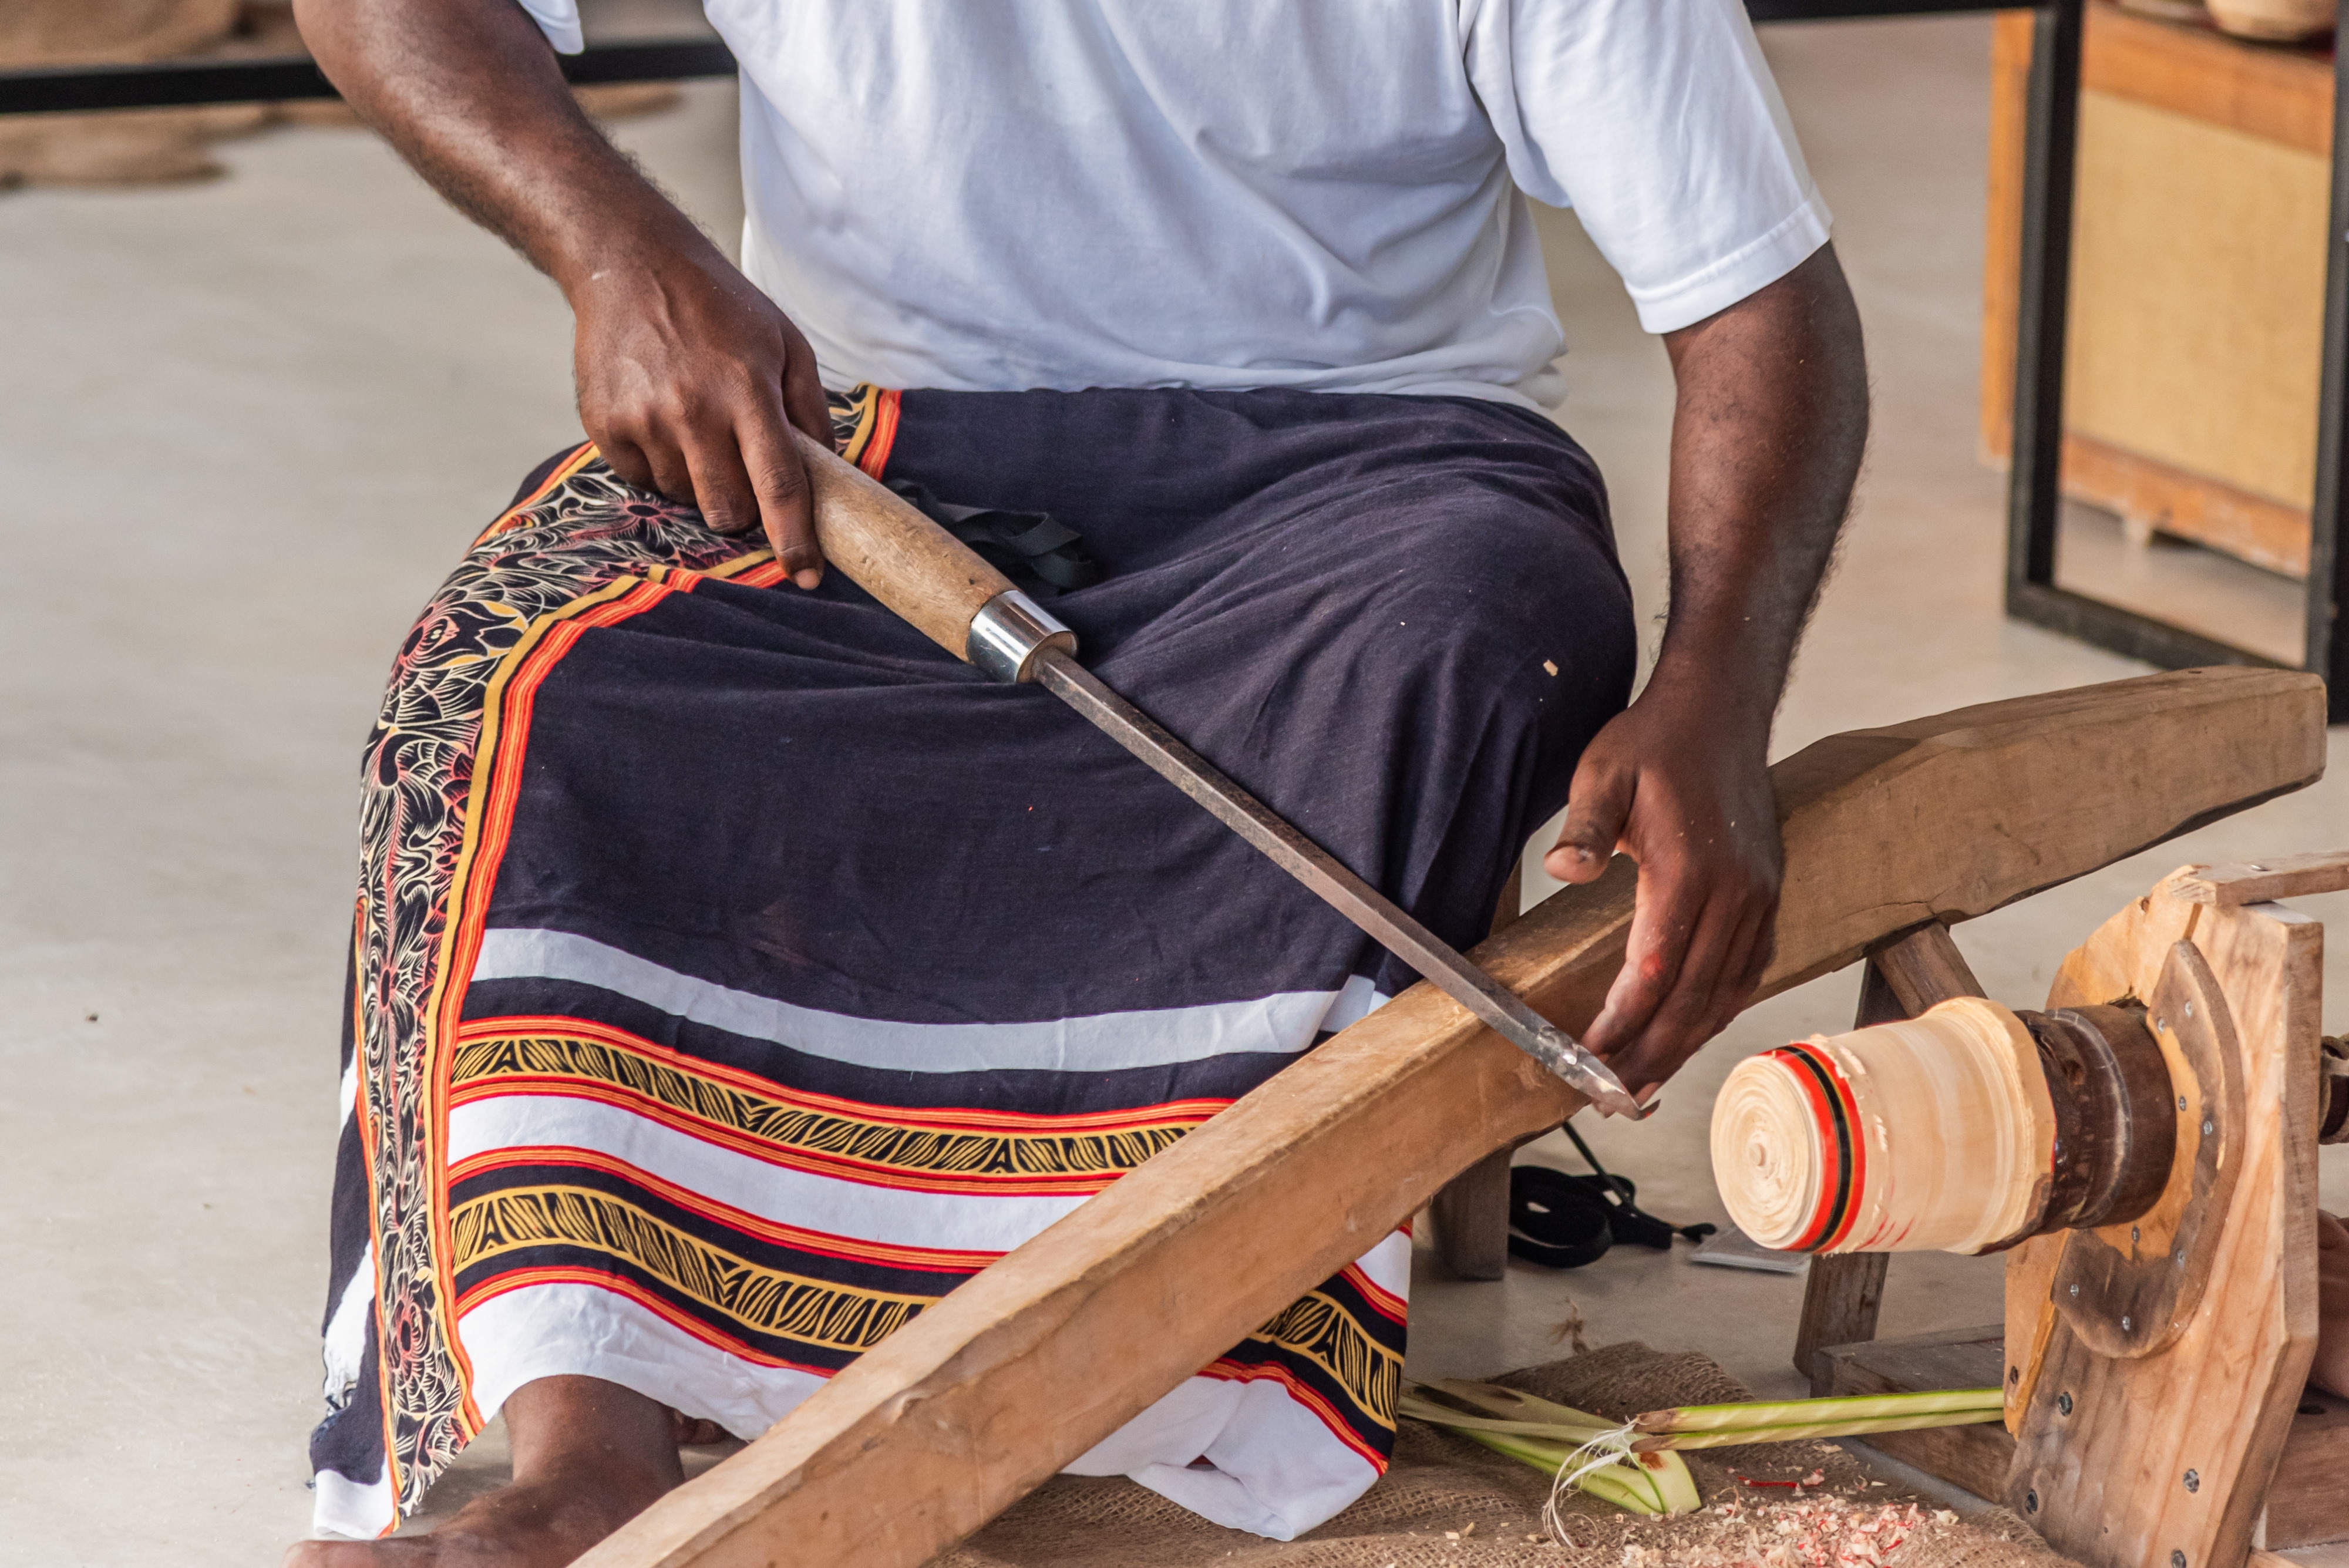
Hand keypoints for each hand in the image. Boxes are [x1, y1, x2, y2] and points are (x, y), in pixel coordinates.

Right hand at [568, 241, 836, 585]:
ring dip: (700, 481)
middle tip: (743, 470)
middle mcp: (693, 410)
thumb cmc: (719, 305)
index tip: (805, 575)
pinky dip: (660, 465)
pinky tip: (662, 419)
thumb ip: (811, 409)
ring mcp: (644, 419)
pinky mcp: (605, 425)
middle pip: (727, 510)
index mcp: (747, 391)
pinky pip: (643, 480)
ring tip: (698, 426)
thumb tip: (832, 473)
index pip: (779, 485)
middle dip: (743, 509)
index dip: (794, 539)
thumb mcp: (784, 342)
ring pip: (685, 498)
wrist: (628, 263)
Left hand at [1543, 674, 1782, 1099]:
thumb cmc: (1655, 742)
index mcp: (1689, 869)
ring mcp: (1758, 896)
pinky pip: (1748, 971)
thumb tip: (1563, 868)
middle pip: (1692, 998)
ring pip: (1725, 993)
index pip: (1654, 969)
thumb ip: (1586, 826)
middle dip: (1651, 1054)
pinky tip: (1691, 1035)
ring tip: (1645, 1084)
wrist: (1720, 709)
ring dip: (1685, 1044)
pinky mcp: (1766, 895)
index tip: (1588, 1054)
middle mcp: (1734, 893)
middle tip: (1612, 1097)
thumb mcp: (1604, 770)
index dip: (1622, 1021)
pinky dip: (1718, 1011)